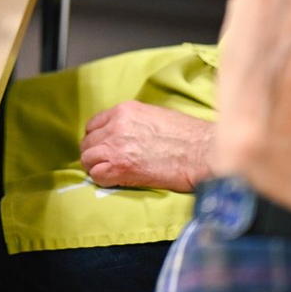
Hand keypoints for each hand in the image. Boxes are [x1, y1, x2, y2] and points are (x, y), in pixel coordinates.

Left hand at [79, 101, 212, 191]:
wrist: (202, 152)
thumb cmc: (187, 135)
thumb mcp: (154, 115)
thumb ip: (132, 121)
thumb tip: (124, 133)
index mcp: (123, 110)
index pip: (93, 125)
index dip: (97, 138)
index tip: (104, 147)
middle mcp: (115, 126)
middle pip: (88, 142)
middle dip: (94, 153)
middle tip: (106, 163)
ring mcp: (117, 147)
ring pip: (88, 159)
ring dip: (96, 167)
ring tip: (110, 173)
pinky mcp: (122, 168)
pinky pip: (97, 176)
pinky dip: (103, 180)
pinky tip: (115, 181)